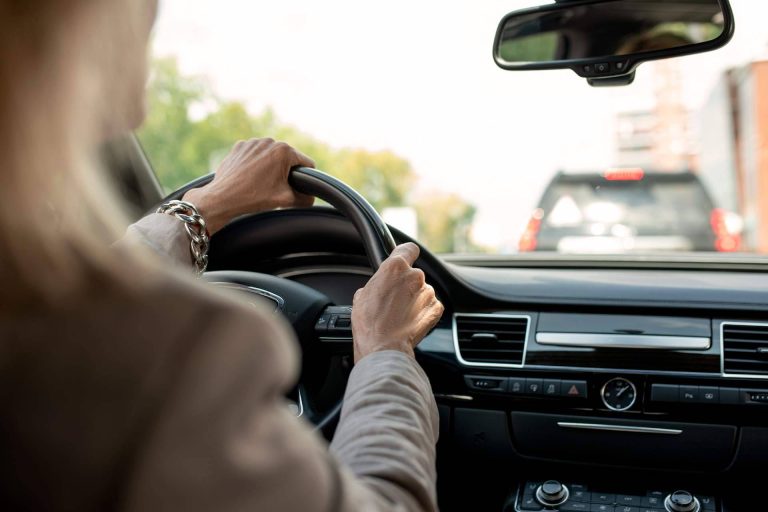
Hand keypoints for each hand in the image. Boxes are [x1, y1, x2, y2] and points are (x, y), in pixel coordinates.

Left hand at [182, 138, 314, 233]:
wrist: (223, 197)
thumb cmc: (254, 197)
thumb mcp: (285, 200)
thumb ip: (305, 198)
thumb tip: (312, 198)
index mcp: (284, 151)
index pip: (307, 163)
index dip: (306, 177)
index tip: (298, 187)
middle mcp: (269, 141)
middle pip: (288, 159)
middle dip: (285, 172)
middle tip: (275, 188)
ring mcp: (252, 142)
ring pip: (271, 156)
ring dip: (270, 167)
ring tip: (260, 183)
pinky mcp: (240, 147)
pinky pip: (255, 155)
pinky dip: (255, 164)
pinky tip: (249, 177)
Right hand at [351, 243, 444, 362]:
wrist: (383, 347)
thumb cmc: (369, 323)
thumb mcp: (362, 296)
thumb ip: (377, 283)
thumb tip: (379, 287)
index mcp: (395, 267)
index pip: (408, 248)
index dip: (406, 253)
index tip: (405, 258)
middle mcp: (415, 276)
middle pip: (413, 274)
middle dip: (406, 284)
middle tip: (394, 299)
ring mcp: (428, 292)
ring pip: (422, 291)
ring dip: (415, 299)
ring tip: (400, 314)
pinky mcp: (436, 308)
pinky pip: (430, 305)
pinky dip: (423, 311)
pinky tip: (410, 321)